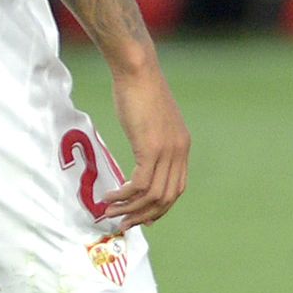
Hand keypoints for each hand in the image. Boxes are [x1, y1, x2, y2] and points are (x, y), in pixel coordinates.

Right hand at [102, 63, 189, 229]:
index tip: (142, 217)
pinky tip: (109, 196)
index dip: (160, 208)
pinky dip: (124, 195)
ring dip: (130, 209)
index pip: (176, 188)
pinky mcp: (150, 148)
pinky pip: (139, 184)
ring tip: (110, 213)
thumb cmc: (139, 90)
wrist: (137, 69)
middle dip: (144, 215)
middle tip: (123, 223)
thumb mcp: (152, 121)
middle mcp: (179, 152)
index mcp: (182, 146)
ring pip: (152, 195)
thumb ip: (152, 140)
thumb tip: (142, 156)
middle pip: (167, 198)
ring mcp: (167, 151)